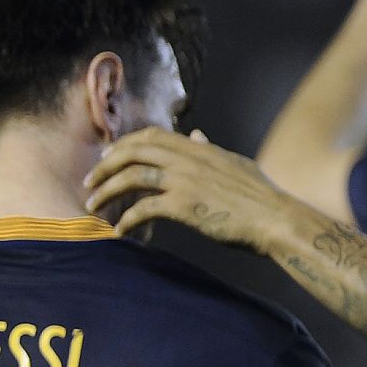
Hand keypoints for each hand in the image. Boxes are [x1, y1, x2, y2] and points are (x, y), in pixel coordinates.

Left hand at [83, 127, 300, 251]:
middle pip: (133, 152)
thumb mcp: (235, 164)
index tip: (109, 157)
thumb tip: (197, 135)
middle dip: (105, 166)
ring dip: (106, 191)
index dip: (124, 144)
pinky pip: (143, 209)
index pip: (151, 136)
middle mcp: (188, 160)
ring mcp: (185, 182)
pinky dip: (127, 220)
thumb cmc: (261, 197)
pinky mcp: (184, 207)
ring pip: (131, 177)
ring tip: (93, 207)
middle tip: (90, 182)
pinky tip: (120, 232)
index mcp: (199, 149)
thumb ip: (210, 149)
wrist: (276, 220)